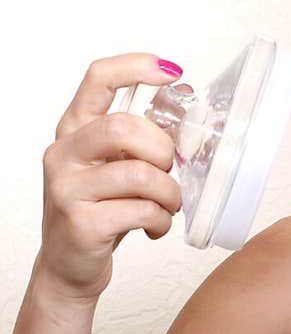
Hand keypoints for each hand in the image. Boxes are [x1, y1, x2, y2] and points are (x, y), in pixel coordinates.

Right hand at [38, 54, 185, 303]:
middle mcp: (64, 154)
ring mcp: (68, 189)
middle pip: (123, 127)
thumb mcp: (117, 167)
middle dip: (162, 148)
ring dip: (169, 193)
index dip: (136, 67)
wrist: (69, 266)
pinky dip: (160, 220)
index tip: (171, 72)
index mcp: (74, 130)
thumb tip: (183, 96)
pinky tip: (155, 226)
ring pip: (139, 174)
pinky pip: (140, 211)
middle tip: (169, 169)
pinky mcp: (82, 224)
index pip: (98, 79)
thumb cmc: (100, 211)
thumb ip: (142, 137)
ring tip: (168, 205)